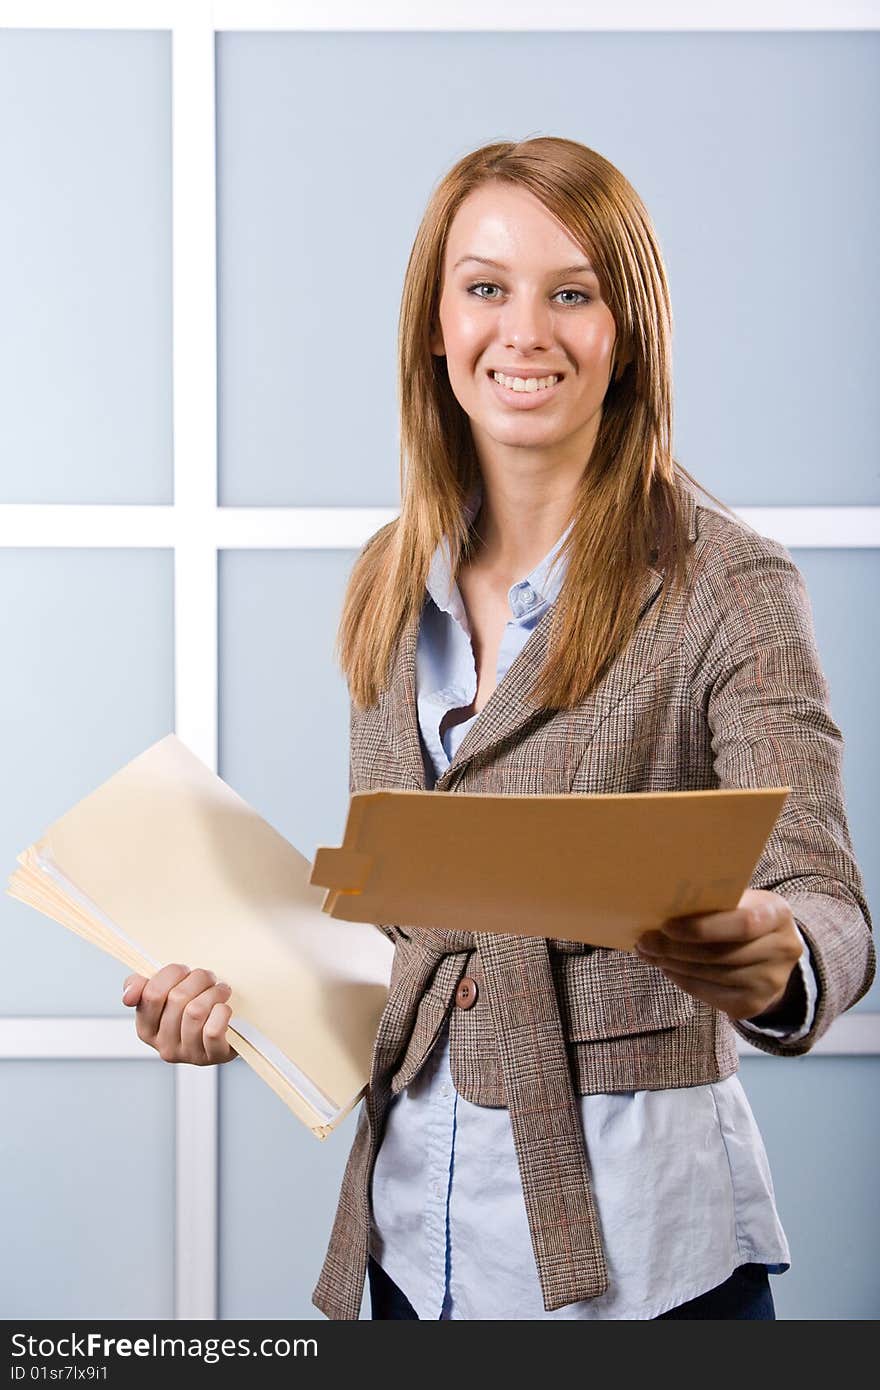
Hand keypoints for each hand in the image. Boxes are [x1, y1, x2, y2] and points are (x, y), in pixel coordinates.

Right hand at [121, 963, 238, 1064]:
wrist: (226, 1030)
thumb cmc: (192, 1007)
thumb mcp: (164, 994)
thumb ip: (140, 986)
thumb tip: (128, 996)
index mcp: (146, 1029)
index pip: (151, 994)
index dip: (172, 973)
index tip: (184, 971)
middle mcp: (164, 1046)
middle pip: (177, 998)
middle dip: (198, 979)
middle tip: (208, 978)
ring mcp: (188, 1054)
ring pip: (196, 1011)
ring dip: (214, 992)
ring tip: (220, 991)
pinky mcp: (213, 1056)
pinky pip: (213, 1030)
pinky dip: (222, 1012)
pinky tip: (224, 1009)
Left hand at [634, 888, 803, 1021]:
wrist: (773, 953)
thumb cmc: (744, 916)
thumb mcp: (740, 901)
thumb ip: (712, 902)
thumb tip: (659, 905)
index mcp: (777, 914)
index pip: (742, 924)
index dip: (702, 928)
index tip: (666, 925)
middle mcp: (782, 949)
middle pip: (721, 954)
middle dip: (675, 948)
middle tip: (645, 941)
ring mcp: (770, 982)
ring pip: (711, 975)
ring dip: (673, 965)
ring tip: (649, 953)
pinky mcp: (754, 1004)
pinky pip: (708, 994)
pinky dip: (682, 980)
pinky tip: (667, 967)